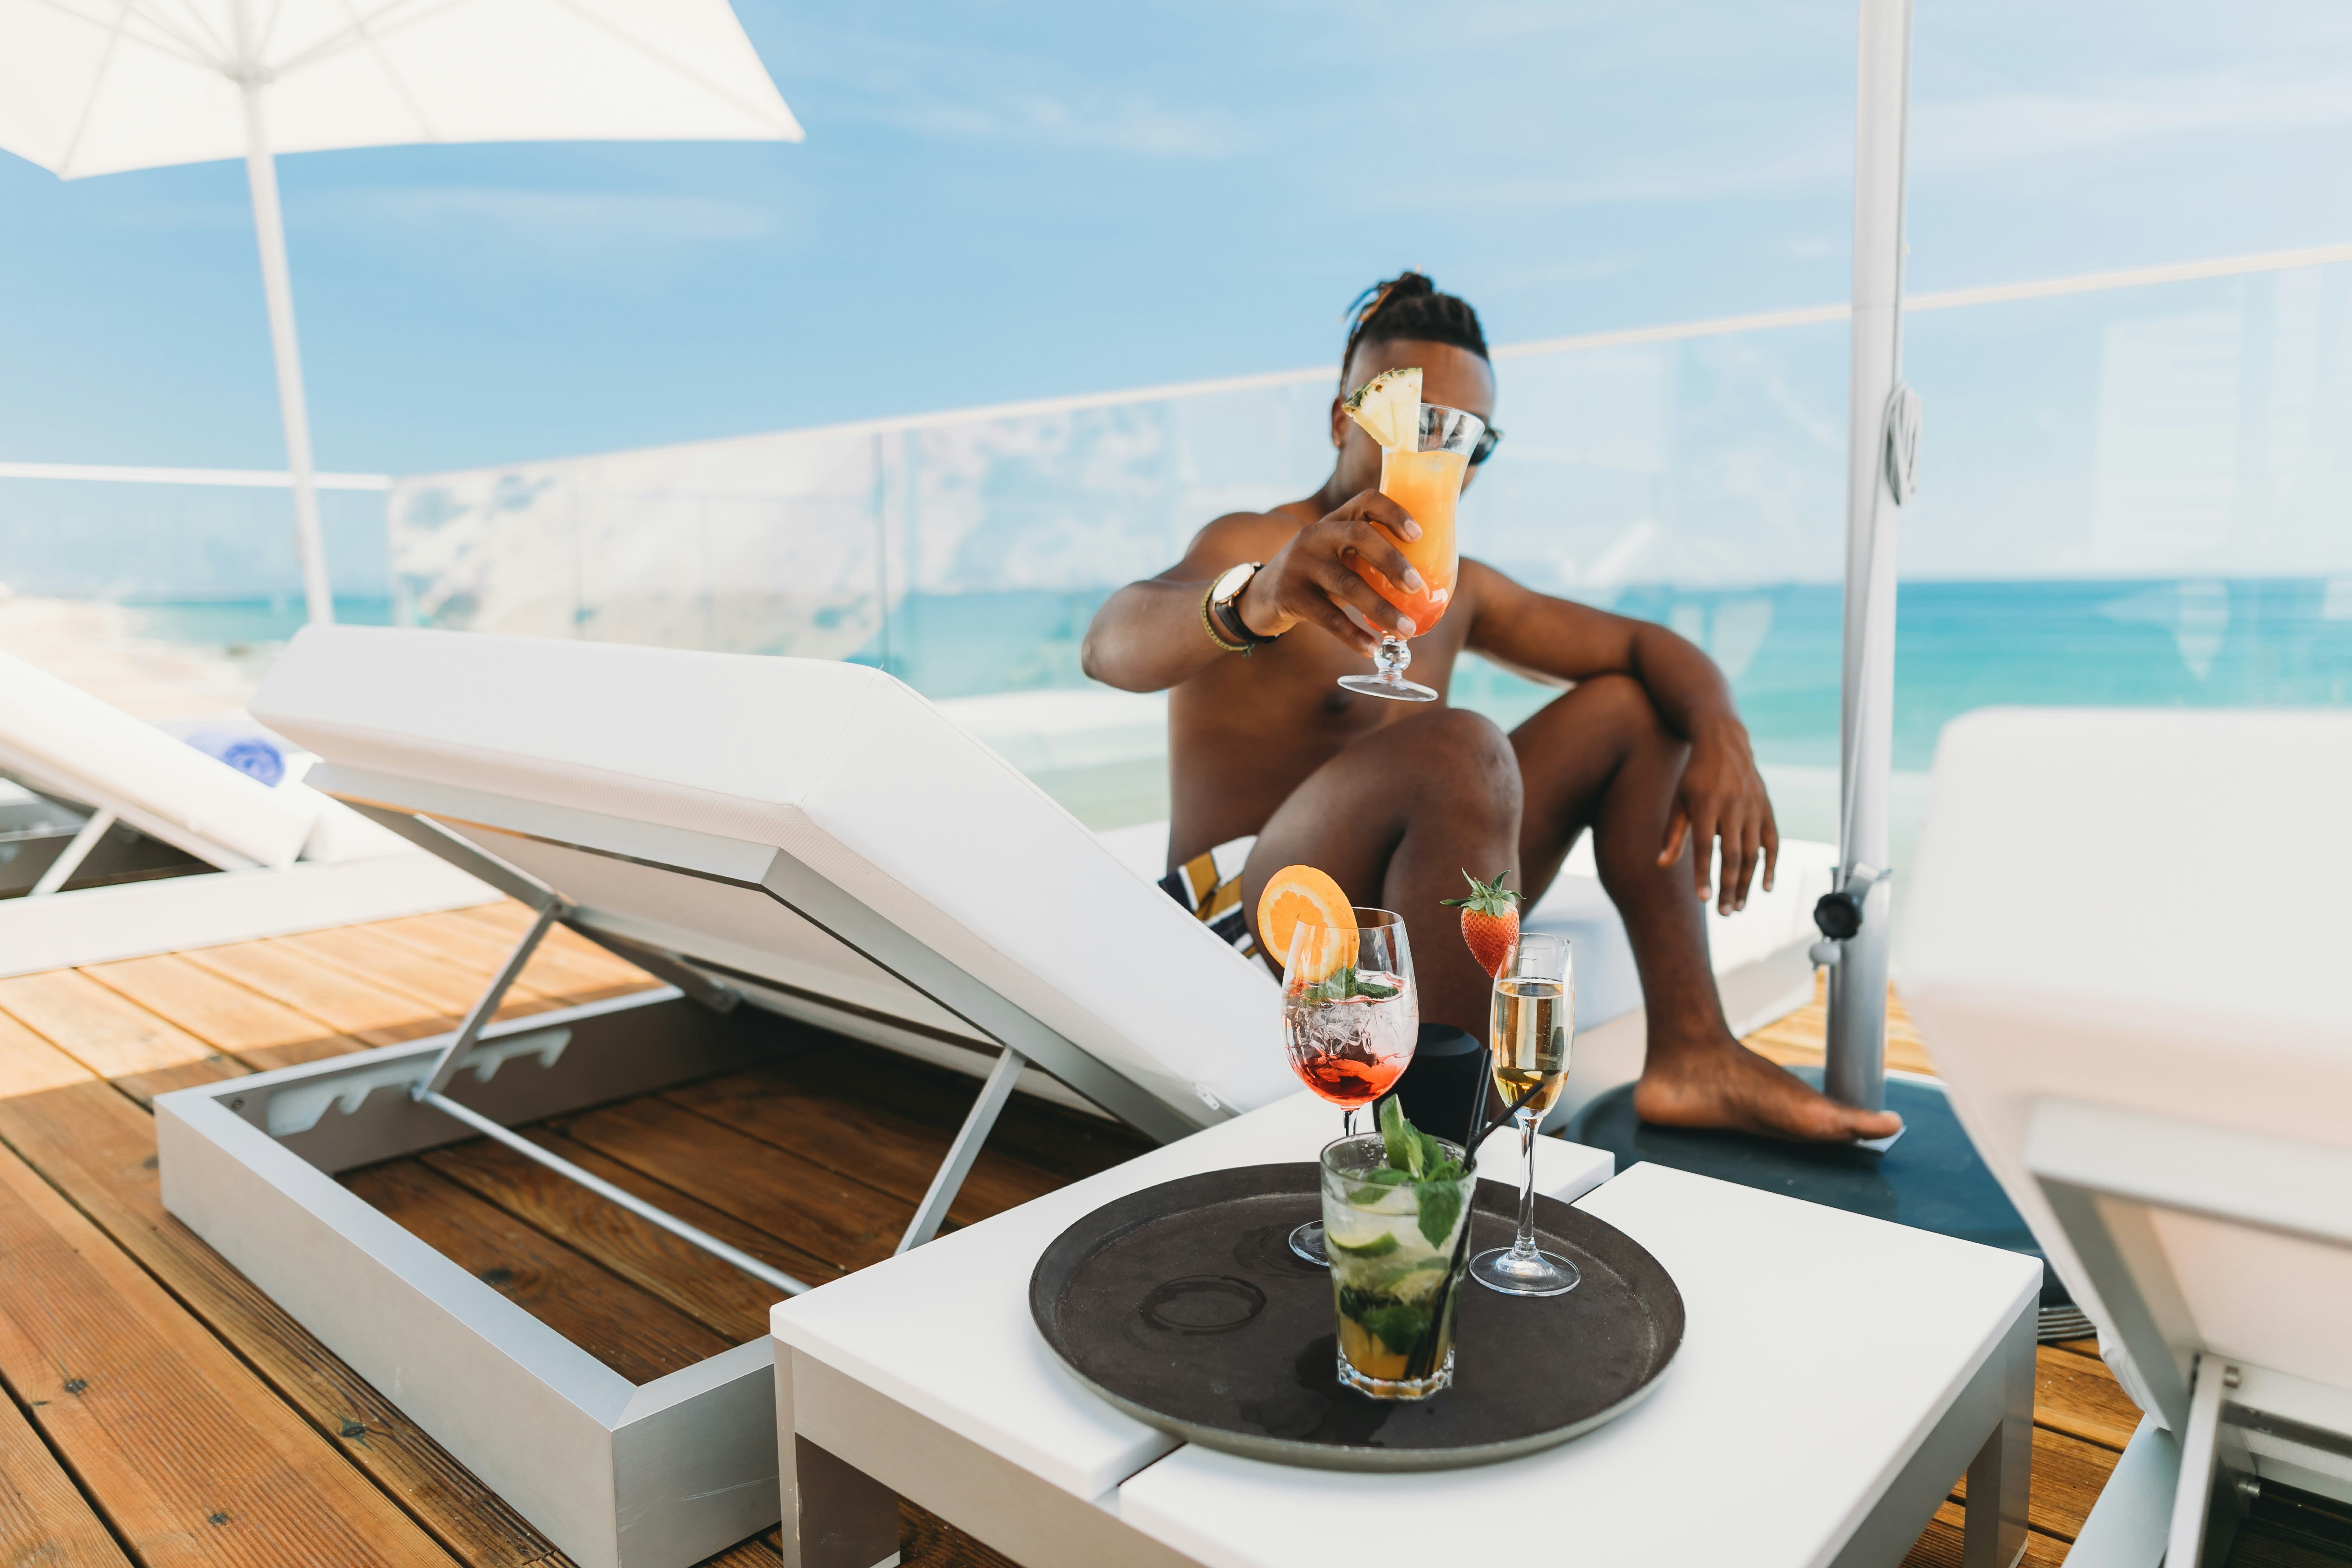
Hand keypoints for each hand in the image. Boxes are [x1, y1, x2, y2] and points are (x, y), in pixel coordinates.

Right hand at [1233, 491, 1424, 656]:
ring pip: (1347, 583)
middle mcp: (1316, 535)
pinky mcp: (1289, 594)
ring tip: (1407, 630)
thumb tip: (1427, 584)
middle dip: (1392, 560)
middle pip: (1359, 535)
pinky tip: (1372, 648)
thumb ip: (1368, 558)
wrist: (1260, 598)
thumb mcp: (1337, 557)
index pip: (1366, 501)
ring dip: (1381, 609)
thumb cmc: (1316, 577)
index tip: (1419, 535)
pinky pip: (1328, 617)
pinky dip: (1353, 635)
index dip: (1395, 513)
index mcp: (1334, 521)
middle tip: (1417, 587)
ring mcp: (1300, 563)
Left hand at [1659, 721, 1777, 913]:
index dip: (1705, 874)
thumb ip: (1673, 834)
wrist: (1724, 742)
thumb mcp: (1678, 800)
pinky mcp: (1767, 809)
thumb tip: (1661, 865)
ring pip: (1754, 853)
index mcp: (1706, 805)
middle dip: (1728, 886)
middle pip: (1733, 855)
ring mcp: (1754, 808)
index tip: (1703, 899)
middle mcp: (1733, 807)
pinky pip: (1773, 842)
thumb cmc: (1694, 776)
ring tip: (1737, 906)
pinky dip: (1770, 866)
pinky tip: (1765, 887)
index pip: (1705, 846)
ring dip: (1746, 882)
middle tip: (1723, 912)